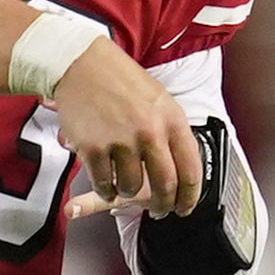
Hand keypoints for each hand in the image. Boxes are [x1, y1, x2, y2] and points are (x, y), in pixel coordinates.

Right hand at [54, 40, 198, 217]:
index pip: (191, 170)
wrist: (82, 64)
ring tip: (125, 186)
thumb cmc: (121, 81)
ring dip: (128, 194)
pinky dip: (105, 189)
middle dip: (163, 204)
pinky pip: (103, 184)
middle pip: (165, 186)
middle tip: (158, 209)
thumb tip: (183, 167)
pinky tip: (106, 184)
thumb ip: (172, 132)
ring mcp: (121, 141)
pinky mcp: (93, 148)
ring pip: (131, 188)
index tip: (186, 207)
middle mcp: (150, 132)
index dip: (190, 196)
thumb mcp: (160, 100)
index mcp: (172, 120)